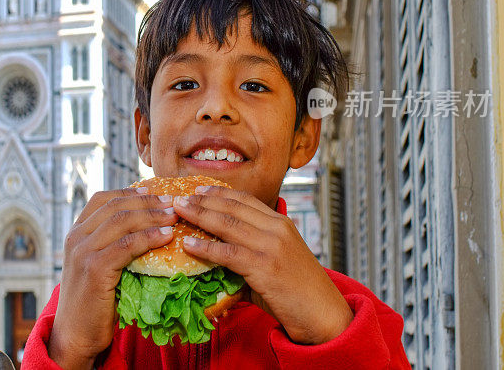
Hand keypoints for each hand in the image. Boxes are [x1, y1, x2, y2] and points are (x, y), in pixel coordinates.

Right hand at [48, 187, 177, 368]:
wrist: (75, 335)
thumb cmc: (93, 302)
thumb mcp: (97, 265)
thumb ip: (111, 245)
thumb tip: (146, 227)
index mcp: (75, 232)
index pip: (102, 199)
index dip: (129, 192)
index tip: (153, 190)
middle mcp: (75, 237)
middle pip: (116, 207)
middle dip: (147, 201)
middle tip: (172, 202)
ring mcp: (82, 252)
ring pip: (122, 222)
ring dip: (152, 216)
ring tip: (174, 216)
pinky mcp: (94, 269)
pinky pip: (127, 245)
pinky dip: (149, 237)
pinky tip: (166, 236)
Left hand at [173, 186, 352, 344]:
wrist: (324, 315)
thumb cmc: (298, 292)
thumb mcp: (275, 262)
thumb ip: (248, 255)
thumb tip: (213, 260)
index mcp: (280, 223)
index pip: (245, 199)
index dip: (219, 192)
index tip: (197, 189)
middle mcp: (276, 229)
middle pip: (232, 207)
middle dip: (202, 200)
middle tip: (179, 198)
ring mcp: (271, 247)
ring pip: (227, 224)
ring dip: (199, 216)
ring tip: (179, 211)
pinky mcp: (264, 268)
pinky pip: (228, 253)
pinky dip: (205, 247)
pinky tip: (188, 244)